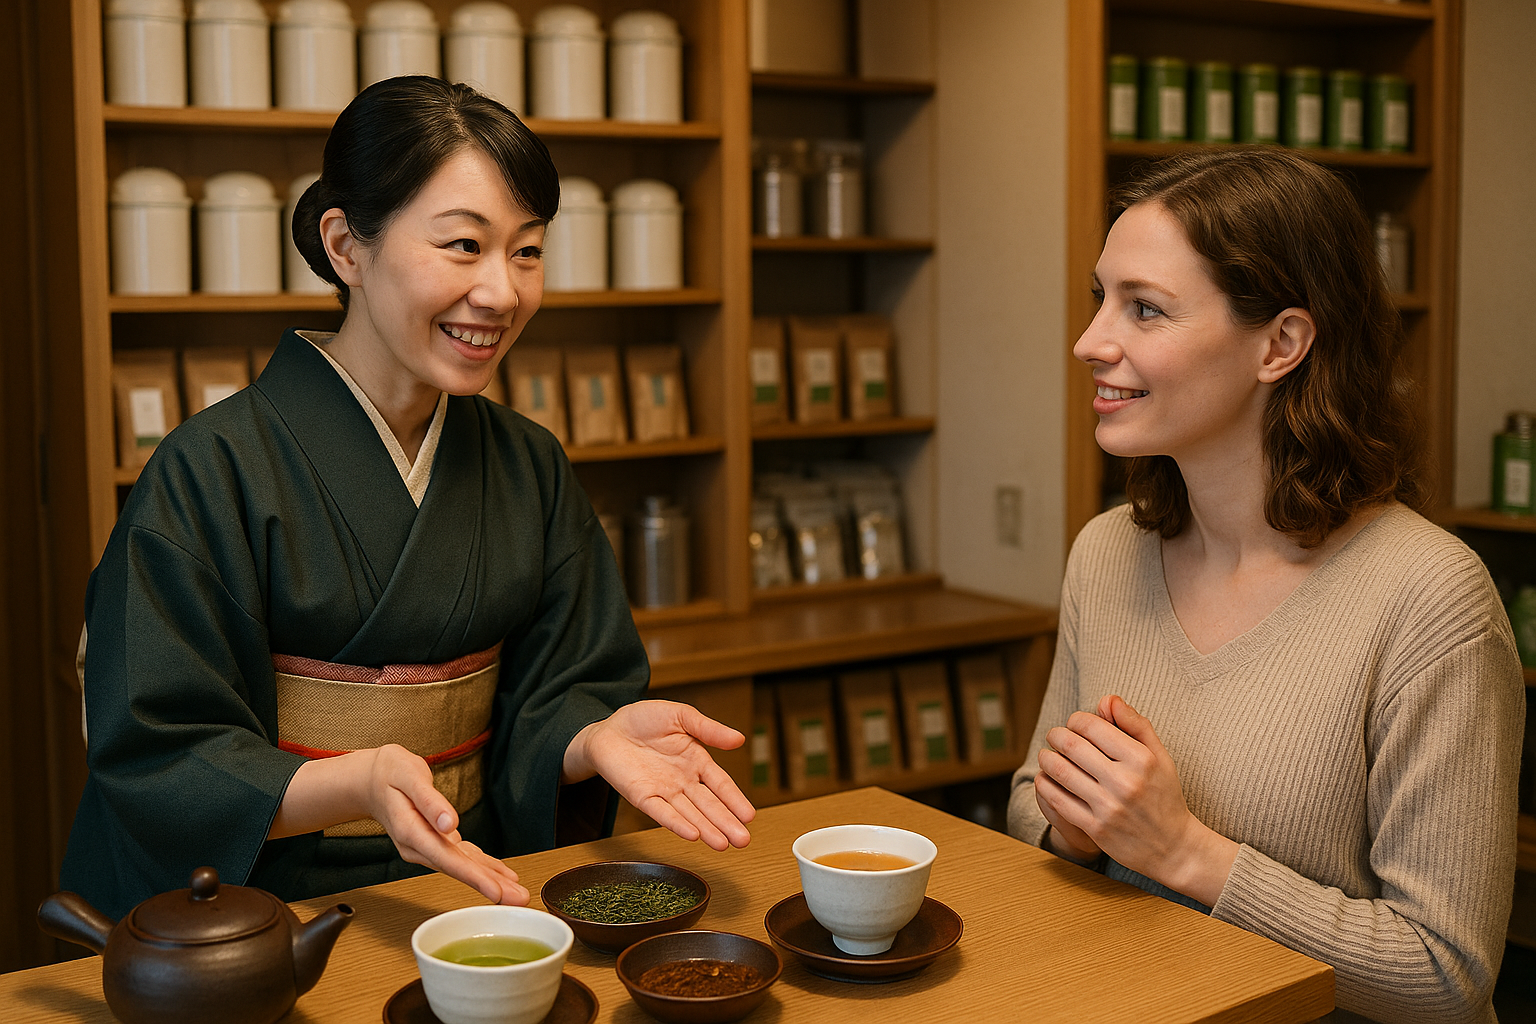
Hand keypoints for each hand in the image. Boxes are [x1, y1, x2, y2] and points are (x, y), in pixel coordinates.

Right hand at [364, 745, 529, 905]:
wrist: (372, 781)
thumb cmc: (390, 774)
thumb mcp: (409, 776)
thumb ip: (430, 801)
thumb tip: (450, 823)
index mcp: (410, 831)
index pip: (446, 858)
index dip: (472, 876)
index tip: (495, 892)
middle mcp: (418, 846)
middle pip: (458, 868)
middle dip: (489, 885)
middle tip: (519, 899)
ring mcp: (425, 847)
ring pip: (462, 866)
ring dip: (490, 880)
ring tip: (516, 892)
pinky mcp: (434, 843)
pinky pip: (461, 858)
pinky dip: (482, 867)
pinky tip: (500, 875)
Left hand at [564, 700, 755, 850]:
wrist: (607, 728)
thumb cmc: (643, 719)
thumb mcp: (680, 715)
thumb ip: (708, 728)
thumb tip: (740, 738)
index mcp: (696, 760)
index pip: (720, 784)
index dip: (735, 799)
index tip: (750, 816)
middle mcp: (683, 780)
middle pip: (708, 805)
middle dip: (726, 822)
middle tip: (743, 841)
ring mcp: (663, 791)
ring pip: (689, 813)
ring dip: (707, 829)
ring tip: (724, 845)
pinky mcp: (642, 796)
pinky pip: (661, 812)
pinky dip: (676, 823)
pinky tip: (693, 835)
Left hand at [1034, 696, 1235, 904]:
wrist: (1173, 848)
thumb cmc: (1164, 796)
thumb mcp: (1159, 756)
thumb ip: (1134, 723)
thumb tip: (1106, 699)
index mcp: (1141, 759)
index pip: (1092, 725)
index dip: (1076, 720)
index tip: (1074, 723)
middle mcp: (1124, 782)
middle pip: (1071, 745)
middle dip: (1056, 736)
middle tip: (1055, 736)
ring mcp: (1108, 807)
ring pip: (1059, 771)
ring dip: (1046, 758)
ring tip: (1047, 755)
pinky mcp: (1095, 829)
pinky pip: (1057, 800)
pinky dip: (1045, 785)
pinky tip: (1045, 779)